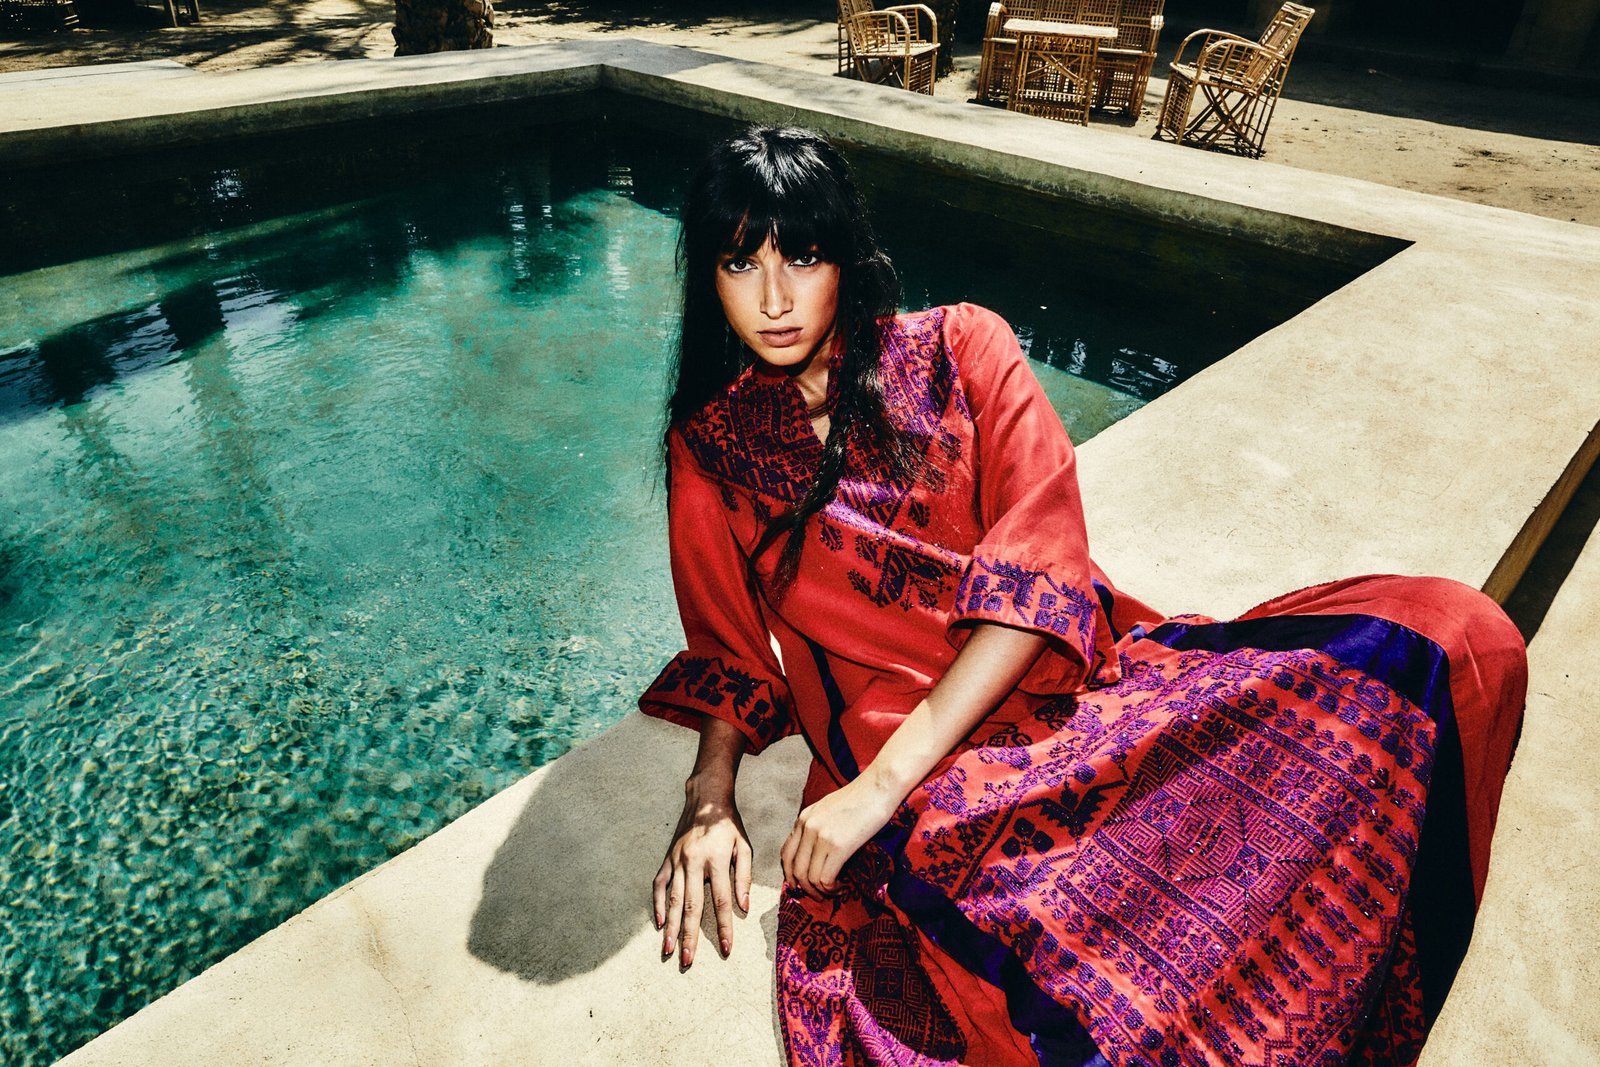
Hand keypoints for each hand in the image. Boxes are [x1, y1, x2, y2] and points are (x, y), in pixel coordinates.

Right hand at [653, 784, 751, 969]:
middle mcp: (694, 862)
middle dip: (690, 936)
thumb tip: (744, 907)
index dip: (724, 927)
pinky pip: (659, 885)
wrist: (705, 800)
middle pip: (692, 906)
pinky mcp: (667, 859)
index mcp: (717, 860)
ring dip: (672, 927)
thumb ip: (744, 877)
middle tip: (688, 961)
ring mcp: (677, 861)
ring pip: (673, 900)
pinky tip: (660, 923)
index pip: (721, 901)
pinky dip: (658, 904)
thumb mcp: (744, 846)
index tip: (725, 949)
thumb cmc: (729, 825)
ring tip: (669, 950)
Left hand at [780, 770, 901, 898]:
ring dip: (820, 891)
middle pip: (795, 870)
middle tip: (819, 895)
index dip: (791, 875)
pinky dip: (831, 888)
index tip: (801, 885)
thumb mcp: (828, 808)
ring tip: (833, 891)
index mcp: (803, 819)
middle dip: (805, 888)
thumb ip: (817, 826)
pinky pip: (825, 878)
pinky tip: (842, 886)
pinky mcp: (838, 846)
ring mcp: (821, 837)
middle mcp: (807, 828)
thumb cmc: (860, 797)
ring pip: (810, 878)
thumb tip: (815, 851)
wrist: (878, 787)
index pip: (786, 854)